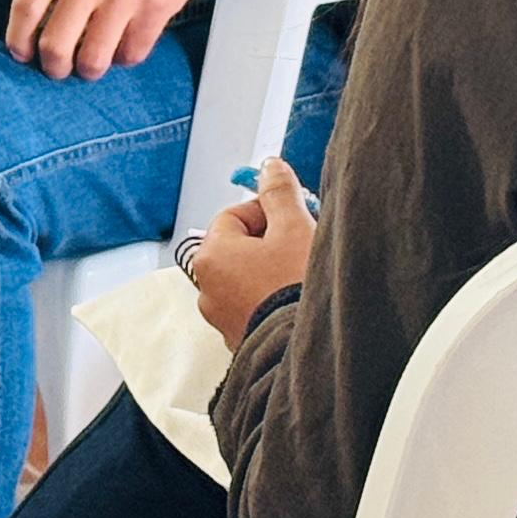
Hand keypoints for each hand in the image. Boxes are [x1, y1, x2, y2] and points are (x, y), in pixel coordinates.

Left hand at [1, 0, 199, 79]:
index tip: (20, 51)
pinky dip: (122, 58)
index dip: (17, 38)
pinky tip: (119, 46)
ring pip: (93, 58)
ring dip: (87, 68)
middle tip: (56, 66)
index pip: (26, 6)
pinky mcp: (154, 9)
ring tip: (88, 61)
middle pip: (56, 43)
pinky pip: (131, 53)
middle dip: (52, 65)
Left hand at [190, 157, 317, 345]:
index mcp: (210, 255)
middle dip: (271, 242)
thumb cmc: (297, 288)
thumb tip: (269, 167)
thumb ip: (279, 193)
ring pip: (247, 279)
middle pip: (239, 248)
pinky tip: (297, 301)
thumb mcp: (294, 228)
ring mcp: (221, 318)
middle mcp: (206, 287)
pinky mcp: (240, 339)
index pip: (234, 215)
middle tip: (303, 245)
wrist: (310, 351)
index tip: (294, 218)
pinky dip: (271, 299)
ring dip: (272, 272)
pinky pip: (254, 306)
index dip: (268, 212)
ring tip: (303, 276)